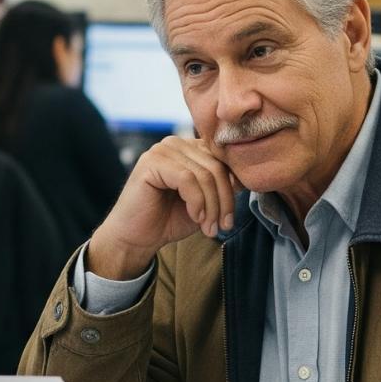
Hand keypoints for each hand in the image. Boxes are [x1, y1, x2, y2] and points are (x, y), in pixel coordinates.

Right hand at [88, 137, 239, 278]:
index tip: (229, 219)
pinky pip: (188, 179)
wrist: (136, 238)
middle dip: (223, 201)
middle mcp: (176, 143)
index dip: (231, 189)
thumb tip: (244, 180)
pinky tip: (194, 217)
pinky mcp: (151, 161)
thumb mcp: (204, 203)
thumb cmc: (168, 220)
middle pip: (216, 166)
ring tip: (208, 227)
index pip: (223, 160)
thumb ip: (221, 187)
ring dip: (211, 206)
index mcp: (189, 148)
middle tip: (222, 226)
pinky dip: (197, 202)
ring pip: (204, 174)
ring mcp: (162, 149)